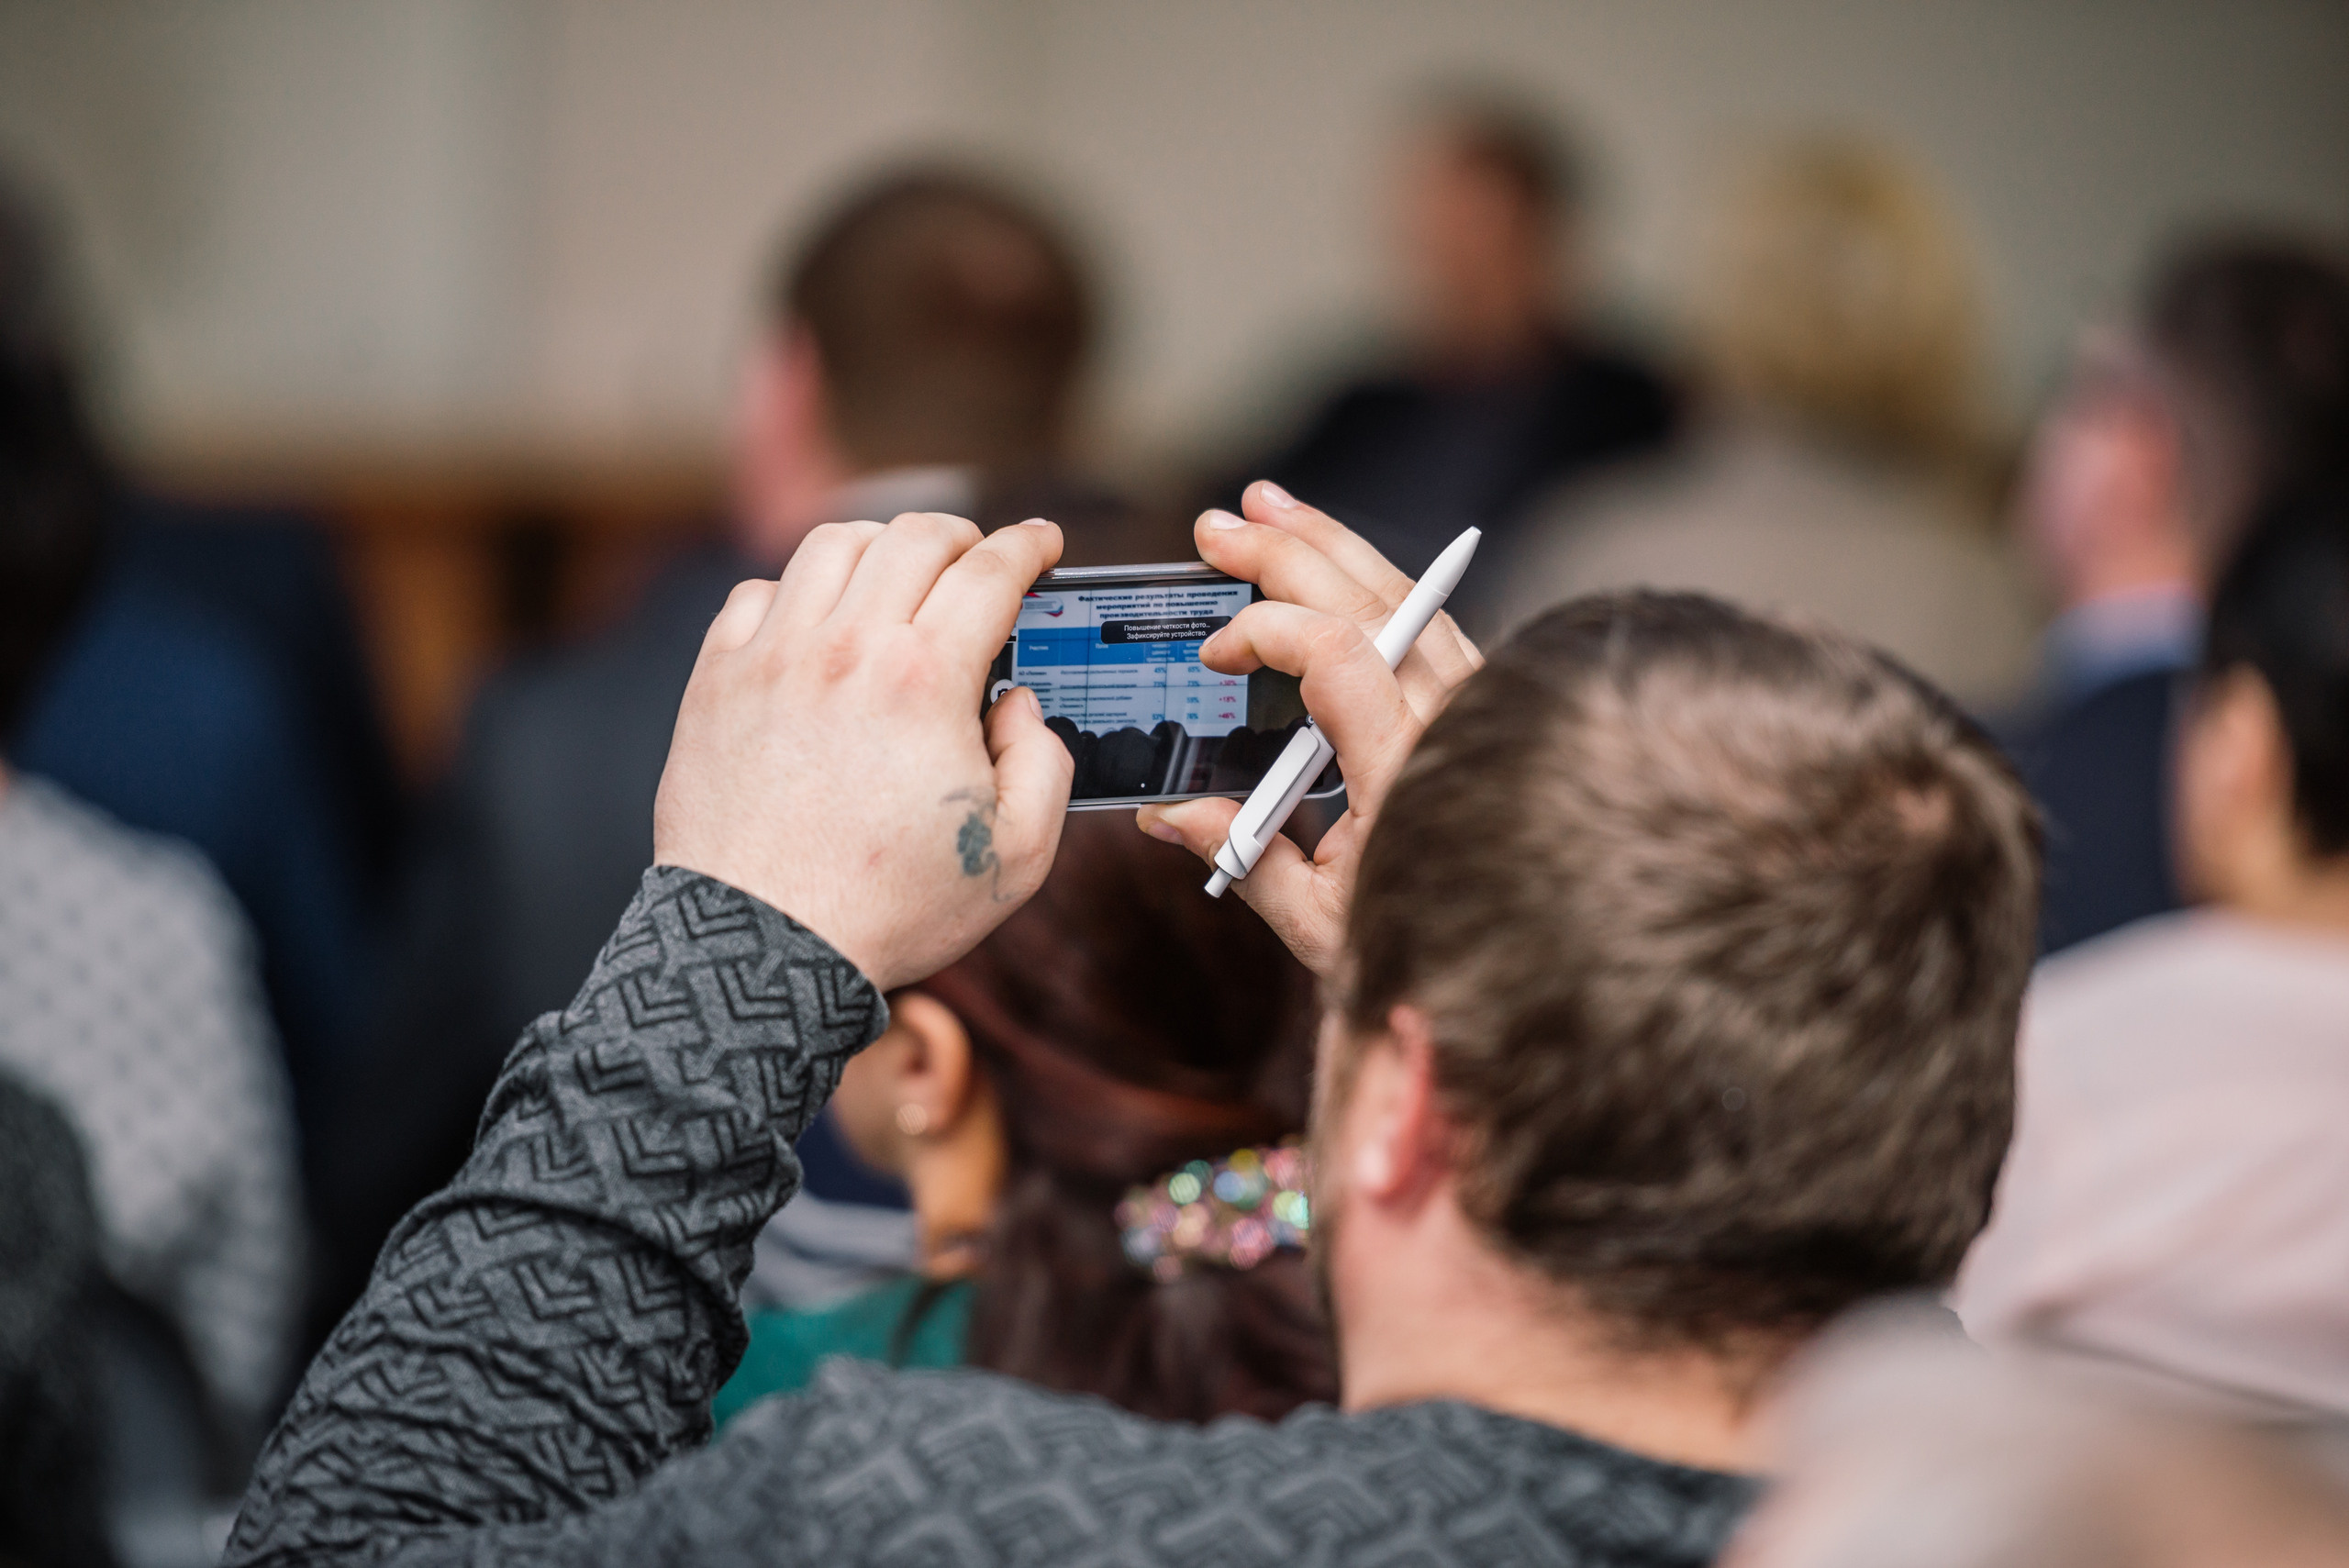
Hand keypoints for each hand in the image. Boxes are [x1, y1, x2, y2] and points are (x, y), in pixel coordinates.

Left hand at [654, 513, 1073, 990]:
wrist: (762, 947)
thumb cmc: (890, 910)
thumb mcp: (1017, 856)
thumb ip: (1045, 765)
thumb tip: (1018, 703)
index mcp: (925, 681)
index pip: (990, 571)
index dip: (1029, 545)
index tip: (1043, 541)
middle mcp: (844, 650)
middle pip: (914, 538)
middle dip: (964, 537)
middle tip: (980, 561)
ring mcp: (770, 658)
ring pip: (831, 546)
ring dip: (881, 547)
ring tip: (900, 577)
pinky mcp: (715, 682)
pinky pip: (757, 594)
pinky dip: (798, 591)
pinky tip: (818, 623)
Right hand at [1137, 482, 1481, 976]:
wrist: (1536, 957)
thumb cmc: (1426, 948)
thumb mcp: (1319, 923)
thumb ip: (1243, 859)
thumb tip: (1167, 813)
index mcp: (1407, 772)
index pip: (1337, 655)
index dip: (1266, 632)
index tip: (1214, 656)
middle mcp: (1454, 724)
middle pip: (1373, 601)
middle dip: (1287, 554)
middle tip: (1219, 527)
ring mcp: (1479, 707)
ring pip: (1408, 596)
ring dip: (1333, 547)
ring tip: (1268, 509)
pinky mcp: (1486, 706)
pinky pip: (1431, 620)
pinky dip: (1376, 580)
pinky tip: (1335, 560)